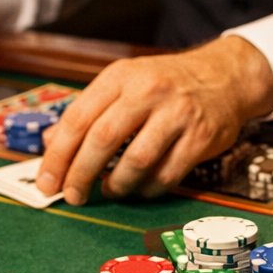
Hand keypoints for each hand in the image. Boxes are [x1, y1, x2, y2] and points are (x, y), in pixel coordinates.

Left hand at [36, 35, 272, 204]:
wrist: (225, 76)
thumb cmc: (165, 84)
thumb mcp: (123, 84)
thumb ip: (87, 112)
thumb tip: (48, 144)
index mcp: (121, 76)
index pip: (78, 118)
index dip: (58, 155)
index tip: (47, 181)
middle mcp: (148, 91)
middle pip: (103, 139)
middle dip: (81, 174)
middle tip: (72, 196)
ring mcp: (177, 114)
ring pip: (136, 160)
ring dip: (116, 184)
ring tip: (109, 190)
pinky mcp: (201, 137)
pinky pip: (167, 174)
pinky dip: (147, 189)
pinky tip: (138, 189)